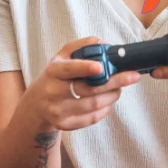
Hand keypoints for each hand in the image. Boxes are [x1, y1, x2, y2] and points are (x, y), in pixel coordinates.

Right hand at [22, 36, 141, 131]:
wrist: (36, 105)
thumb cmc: (54, 77)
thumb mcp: (61, 57)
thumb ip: (80, 46)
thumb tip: (103, 43)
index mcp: (52, 72)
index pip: (69, 69)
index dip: (85, 68)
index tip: (102, 66)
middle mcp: (53, 92)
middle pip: (88, 90)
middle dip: (114, 82)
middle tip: (132, 76)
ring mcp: (58, 111)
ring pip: (94, 105)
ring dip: (113, 95)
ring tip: (120, 87)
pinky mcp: (65, 125)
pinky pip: (92, 118)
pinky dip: (106, 108)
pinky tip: (108, 100)